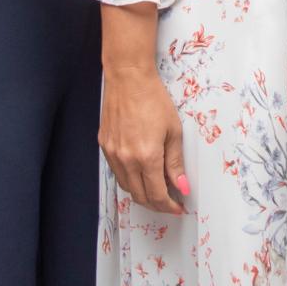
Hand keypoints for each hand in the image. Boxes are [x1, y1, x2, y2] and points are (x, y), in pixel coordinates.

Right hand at [99, 62, 187, 213]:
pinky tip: (140, 173)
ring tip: (157, 190)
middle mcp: (126, 159)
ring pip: (126, 187)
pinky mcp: (104, 146)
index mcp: (146, 157)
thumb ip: (175, 163)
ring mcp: (112, 153)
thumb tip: (182, 186)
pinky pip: (117, 172)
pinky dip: (129, 179)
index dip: (169, 206)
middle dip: (157, 205)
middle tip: (170, 203)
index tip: (178, 207)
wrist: (128, 78)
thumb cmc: (153, 99)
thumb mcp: (173, 131)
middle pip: (140, 196)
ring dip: (142, 194)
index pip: (157, 195)